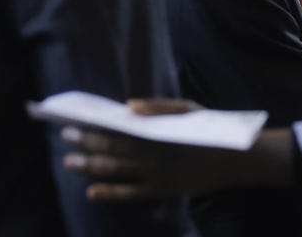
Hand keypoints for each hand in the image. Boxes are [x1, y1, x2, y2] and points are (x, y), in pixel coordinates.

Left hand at [62, 98, 295, 201]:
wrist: (235, 157)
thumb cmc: (210, 127)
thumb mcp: (187, 109)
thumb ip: (157, 106)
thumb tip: (128, 106)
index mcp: (157, 131)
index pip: (116, 129)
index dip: (94, 126)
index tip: (74, 121)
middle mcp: (153, 154)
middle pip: (111, 149)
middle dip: (86, 143)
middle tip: (66, 137)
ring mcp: (156, 175)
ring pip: (115, 171)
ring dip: (90, 166)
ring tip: (70, 162)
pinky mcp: (162, 190)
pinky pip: (130, 194)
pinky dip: (110, 194)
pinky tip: (92, 192)